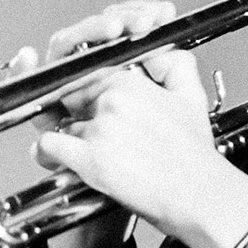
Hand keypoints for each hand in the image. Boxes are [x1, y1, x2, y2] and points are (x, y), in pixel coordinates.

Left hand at [6, 0, 247, 247]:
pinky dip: (48, 154)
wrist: (199, 194)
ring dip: (66, 138)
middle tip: (86, 131)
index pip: (90, 75)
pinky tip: (58, 161)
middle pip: (72, 98)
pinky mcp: (90, 159)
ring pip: (62, 124)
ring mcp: (99, 129)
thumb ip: (176, 65)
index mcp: (130, 83)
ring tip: (81, 152)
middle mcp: (111, 101)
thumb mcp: (192, 97)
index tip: (88, 106)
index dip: (88, 94)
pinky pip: (49, 146)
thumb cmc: (194, 156)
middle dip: (75, 114)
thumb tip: (159, 53)